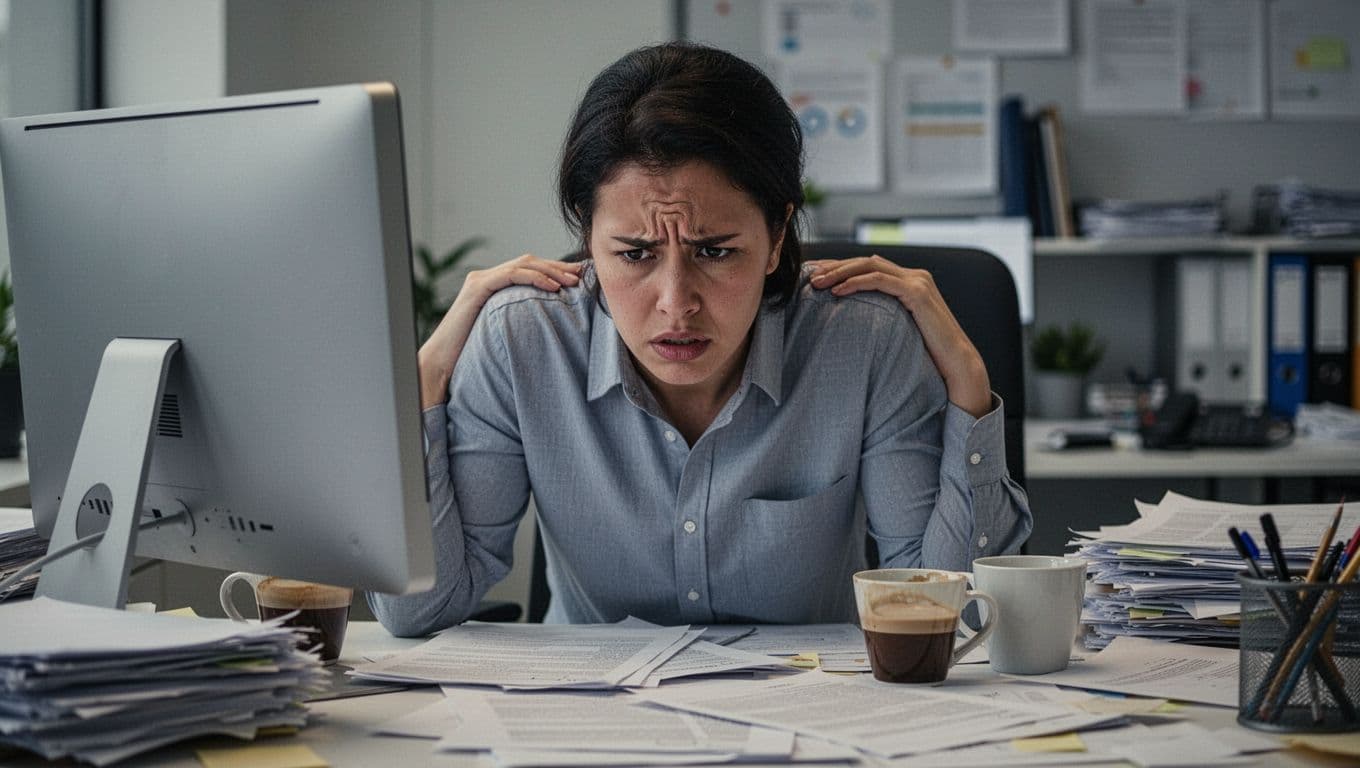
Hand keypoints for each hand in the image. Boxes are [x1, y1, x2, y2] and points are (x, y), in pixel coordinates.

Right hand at [419, 254, 582, 408]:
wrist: (442, 362)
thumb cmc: (473, 353)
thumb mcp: (505, 331)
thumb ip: (521, 319)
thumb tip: (552, 323)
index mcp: (493, 284)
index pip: (529, 269)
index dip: (555, 270)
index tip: (579, 277)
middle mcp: (485, 277)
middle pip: (529, 262)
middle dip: (558, 267)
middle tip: (582, 274)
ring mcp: (480, 279)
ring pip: (523, 264)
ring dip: (551, 271)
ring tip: (572, 282)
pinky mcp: (477, 287)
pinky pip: (511, 275)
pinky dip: (534, 278)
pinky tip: (553, 288)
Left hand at [807, 257, 991, 417]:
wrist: (956, 364)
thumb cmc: (927, 354)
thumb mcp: (899, 329)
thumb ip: (883, 317)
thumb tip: (853, 323)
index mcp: (910, 281)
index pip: (869, 266)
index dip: (840, 268)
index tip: (815, 275)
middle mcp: (915, 276)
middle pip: (866, 261)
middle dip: (835, 266)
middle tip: (810, 275)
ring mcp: (917, 282)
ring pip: (870, 265)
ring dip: (840, 271)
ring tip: (818, 283)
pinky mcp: (917, 293)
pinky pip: (880, 281)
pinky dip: (856, 283)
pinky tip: (838, 292)